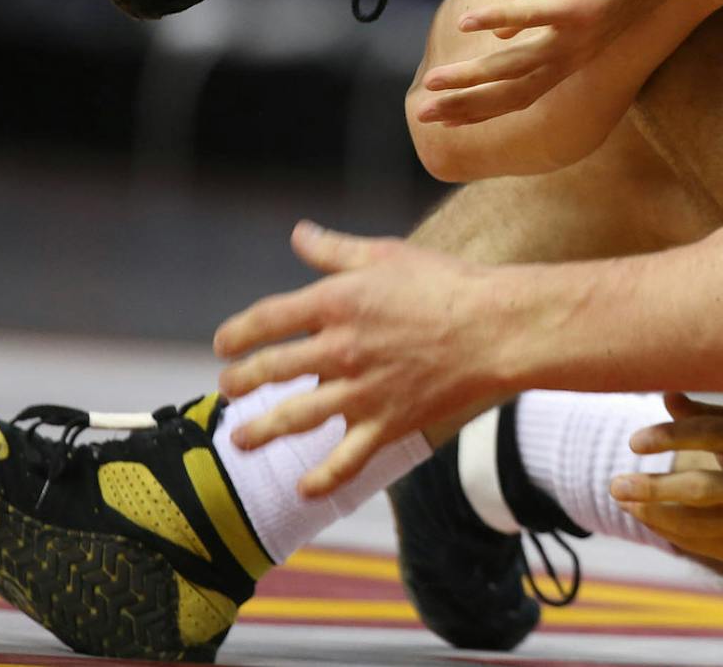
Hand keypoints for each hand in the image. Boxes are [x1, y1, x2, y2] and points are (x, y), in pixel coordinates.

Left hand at [212, 222, 505, 497]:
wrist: (498, 329)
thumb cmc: (448, 284)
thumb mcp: (388, 254)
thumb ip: (336, 250)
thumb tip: (298, 234)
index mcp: (336, 303)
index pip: (265, 320)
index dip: (236, 334)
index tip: (224, 345)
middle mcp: (339, 349)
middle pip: (271, 370)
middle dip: (241, 382)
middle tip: (229, 389)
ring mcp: (361, 391)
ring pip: (294, 417)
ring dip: (260, 432)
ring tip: (241, 440)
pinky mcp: (387, 424)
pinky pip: (345, 461)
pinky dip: (321, 479)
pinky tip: (303, 490)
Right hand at [415, 0, 607, 125]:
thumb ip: (533, 9)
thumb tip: (500, 32)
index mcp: (570, 51)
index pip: (520, 88)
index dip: (482, 104)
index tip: (445, 115)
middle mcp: (576, 53)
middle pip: (514, 90)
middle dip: (467, 105)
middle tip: (423, 115)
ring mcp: (581, 33)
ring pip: (518, 64)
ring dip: (473, 75)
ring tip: (434, 80)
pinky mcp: (585, 5)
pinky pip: (536, 15)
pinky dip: (500, 18)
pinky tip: (468, 25)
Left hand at [607, 394, 722, 570]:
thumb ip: (711, 414)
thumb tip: (666, 394)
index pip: (719, 434)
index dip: (674, 436)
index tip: (635, 441)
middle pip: (705, 487)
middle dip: (653, 487)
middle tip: (615, 483)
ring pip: (701, 524)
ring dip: (655, 514)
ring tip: (624, 501)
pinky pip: (708, 546)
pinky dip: (673, 532)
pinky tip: (651, 518)